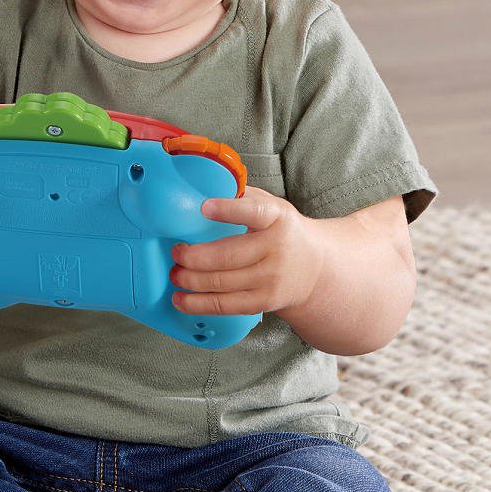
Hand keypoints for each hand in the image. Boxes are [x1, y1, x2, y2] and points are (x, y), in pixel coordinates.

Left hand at [170, 187, 321, 317]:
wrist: (316, 269)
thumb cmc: (284, 232)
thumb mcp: (272, 206)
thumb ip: (242, 197)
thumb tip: (202, 186)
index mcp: (277, 218)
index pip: (253, 211)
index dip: (227, 210)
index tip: (204, 207)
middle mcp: (276, 249)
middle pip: (227, 256)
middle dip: (193, 256)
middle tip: (176, 252)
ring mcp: (270, 279)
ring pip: (221, 282)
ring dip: (189, 279)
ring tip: (175, 273)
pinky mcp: (263, 302)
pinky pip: (225, 305)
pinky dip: (197, 304)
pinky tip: (180, 298)